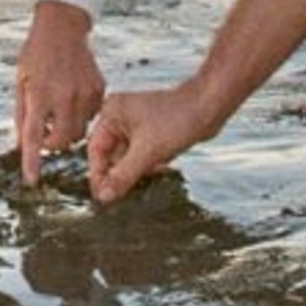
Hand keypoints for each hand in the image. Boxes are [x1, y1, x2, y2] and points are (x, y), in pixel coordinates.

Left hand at [15, 0, 103, 186]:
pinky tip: (74, 98)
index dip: (32, 161)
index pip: (35, 136)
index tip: (31, 181)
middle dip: (53, 142)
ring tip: (60, 110)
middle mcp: (64, 95)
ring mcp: (85, 92)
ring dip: (68, 130)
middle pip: (63, 140)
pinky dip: (82, 115)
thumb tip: (23, 146)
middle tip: (47, 131)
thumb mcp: (21, 82)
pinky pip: (92, 116)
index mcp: (40, 93)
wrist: (62, 27)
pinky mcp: (99, 88)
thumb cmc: (36, 55)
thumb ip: (22, 116)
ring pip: (80, 131)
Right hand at [87, 85, 214, 204]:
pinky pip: (139, 158)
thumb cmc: (179, 118)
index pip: (95, 151)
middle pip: (110, 157)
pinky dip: (146, 168)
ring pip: (125, 160)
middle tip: (124, 196)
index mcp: (111, 113)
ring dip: (134, 173)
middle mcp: (120, 118)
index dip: (99, 175)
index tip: (103, 199)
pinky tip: (158, 169)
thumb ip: (123, 175)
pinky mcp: (150, 135)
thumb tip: (103, 197)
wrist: (209, 106)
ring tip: (148, 176)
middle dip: (119, 175)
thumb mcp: (148, 151)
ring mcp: (135, 126)